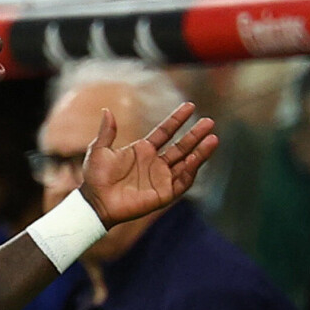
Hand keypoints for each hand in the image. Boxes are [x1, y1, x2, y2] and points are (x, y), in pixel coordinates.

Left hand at [79, 102, 217, 226]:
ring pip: (186, 163)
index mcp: (143, 150)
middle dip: (195, 135)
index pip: (165, 132)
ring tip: (213, 139)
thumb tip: (107, 111)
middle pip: (181, 146)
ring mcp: (161, 178)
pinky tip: (196, 159)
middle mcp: (155, 163)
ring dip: (200, 152)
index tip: (190, 106)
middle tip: (209, 122)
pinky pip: (182, 182)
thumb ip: (107, 132)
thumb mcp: (100, 150)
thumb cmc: (96, 178)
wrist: (96, 202)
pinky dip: (190, 171)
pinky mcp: (164, 194)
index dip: (177, 119)